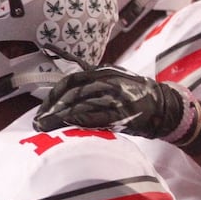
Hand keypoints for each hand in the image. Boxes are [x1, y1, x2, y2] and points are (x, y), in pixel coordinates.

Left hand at [33, 65, 200, 139]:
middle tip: (38, 123)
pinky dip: (81, 118)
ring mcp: (116, 95)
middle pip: (72, 92)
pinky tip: (68, 124)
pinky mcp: (123, 111)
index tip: (41, 112)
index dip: (52, 97)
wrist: (162, 107)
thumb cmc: (132, 98)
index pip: (70, 82)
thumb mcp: (110, 84)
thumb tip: (60, 96)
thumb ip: (89, 86)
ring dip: (61, 116)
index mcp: (102, 72)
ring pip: (82, 103)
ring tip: (46, 127)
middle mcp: (108, 80)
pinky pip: (98, 114)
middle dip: (52, 108)